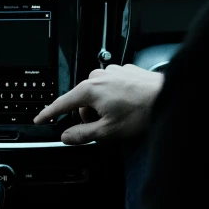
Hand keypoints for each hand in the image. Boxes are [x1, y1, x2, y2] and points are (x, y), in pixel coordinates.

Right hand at [34, 64, 163, 144]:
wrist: (169, 97)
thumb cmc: (142, 112)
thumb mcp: (108, 131)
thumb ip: (82, 134)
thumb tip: (66, 137)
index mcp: (90, 90)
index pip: (62, 103)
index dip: (49, 114)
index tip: (40, 119)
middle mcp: (98, 77)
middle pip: (81, 100)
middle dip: (88, 115)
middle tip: (104, 127)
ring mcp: (112, 71)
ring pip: (96, 93)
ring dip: (101, 106)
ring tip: (120, 116)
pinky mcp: (125, 71)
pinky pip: (110, 86)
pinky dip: (113, 97)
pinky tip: (127, 106)